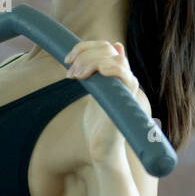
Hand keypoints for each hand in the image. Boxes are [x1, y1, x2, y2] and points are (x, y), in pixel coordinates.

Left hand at [64, 40, 140, 162]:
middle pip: (108, 48)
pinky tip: (98, 71)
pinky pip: (126, 76)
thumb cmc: (97, 125)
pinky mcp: (127, 100)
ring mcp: (127, 88)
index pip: (105, 46)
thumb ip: (96, 74)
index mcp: (115, 73)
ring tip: (75, 76)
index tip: (67, 59)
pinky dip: (111, 68)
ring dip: (91, 62)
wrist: (101, 149)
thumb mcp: (94, 92)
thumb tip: (113, 49)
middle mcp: (124, 77)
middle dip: (84, 55)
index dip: (85, 47)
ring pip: (115, 59)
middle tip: (69, 72)